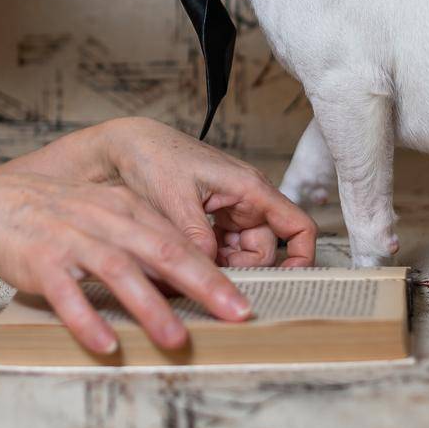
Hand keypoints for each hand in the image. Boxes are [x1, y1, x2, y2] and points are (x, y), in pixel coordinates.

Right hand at [0, 171, 253, 354]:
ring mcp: (71, 239)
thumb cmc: (59, 216)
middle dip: (202, 283)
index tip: (242, 299)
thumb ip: (144, 238)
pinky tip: (107, 344)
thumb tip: (188, 275)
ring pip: (117, 271)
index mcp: (125, 207)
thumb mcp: (106, 214)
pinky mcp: (41, 261)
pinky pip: (67, 294)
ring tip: (176, 339)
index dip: (212, 269)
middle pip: (160, 250)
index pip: (177, 239)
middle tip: (235, 312)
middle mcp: (104, 220)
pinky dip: (87, 319)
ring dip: (150, 306)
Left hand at [97, 118, 317, 268]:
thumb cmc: (154, 156)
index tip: (286, 282)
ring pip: (244, 252)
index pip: (298, 226)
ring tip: (195, 265)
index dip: (302, 258)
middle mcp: (246, 199)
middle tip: (212, 276)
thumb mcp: (174, 199)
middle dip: (245, 268)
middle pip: (267, 249)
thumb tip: (211, 273)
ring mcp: (230, 209)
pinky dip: (212, 259)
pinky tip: (190, 259)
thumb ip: (196, 237)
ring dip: (226, 265)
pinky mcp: (213, 217)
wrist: (126, 145)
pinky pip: (224, 248)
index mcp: (249, 188)